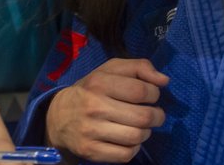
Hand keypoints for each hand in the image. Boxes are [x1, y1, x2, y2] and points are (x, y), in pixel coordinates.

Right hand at [45, 58, 167, 162]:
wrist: (59, 116)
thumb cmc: (92, 89)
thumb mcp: (111, 70)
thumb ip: (139, 67)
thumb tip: (164, 80)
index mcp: (99, 82)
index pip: (140, 90)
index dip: (154, 94)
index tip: (152, 95)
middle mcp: (94, 106)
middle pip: (142, 117)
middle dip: (157, 116)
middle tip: (155, 114)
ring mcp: (91, 131)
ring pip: (136, 137)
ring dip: (147, 132)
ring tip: (142, 126)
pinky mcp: (90, 151)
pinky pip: (126, 155)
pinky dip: (134, 148)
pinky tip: (130, 139)